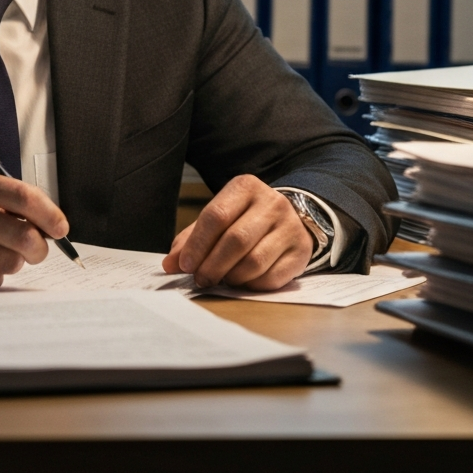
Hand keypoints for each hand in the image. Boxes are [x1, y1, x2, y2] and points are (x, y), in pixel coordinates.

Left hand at [162, 175, 312, 290]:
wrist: (290, 218)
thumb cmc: (245, 218)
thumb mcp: (219, 218)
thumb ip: (192, 238)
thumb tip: (170, 263)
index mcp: (245, 187)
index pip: (216, 215)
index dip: (197, 244)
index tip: (184, 265)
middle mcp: (271, 203)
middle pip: (235, 240)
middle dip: (212, 265)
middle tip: (200, 279)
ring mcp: (290, 227)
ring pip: (255, 261)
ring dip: (232, 277)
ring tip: (222, 279)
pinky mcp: (302, 251)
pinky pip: (272, 277)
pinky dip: (252, 285)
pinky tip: (244, 282)